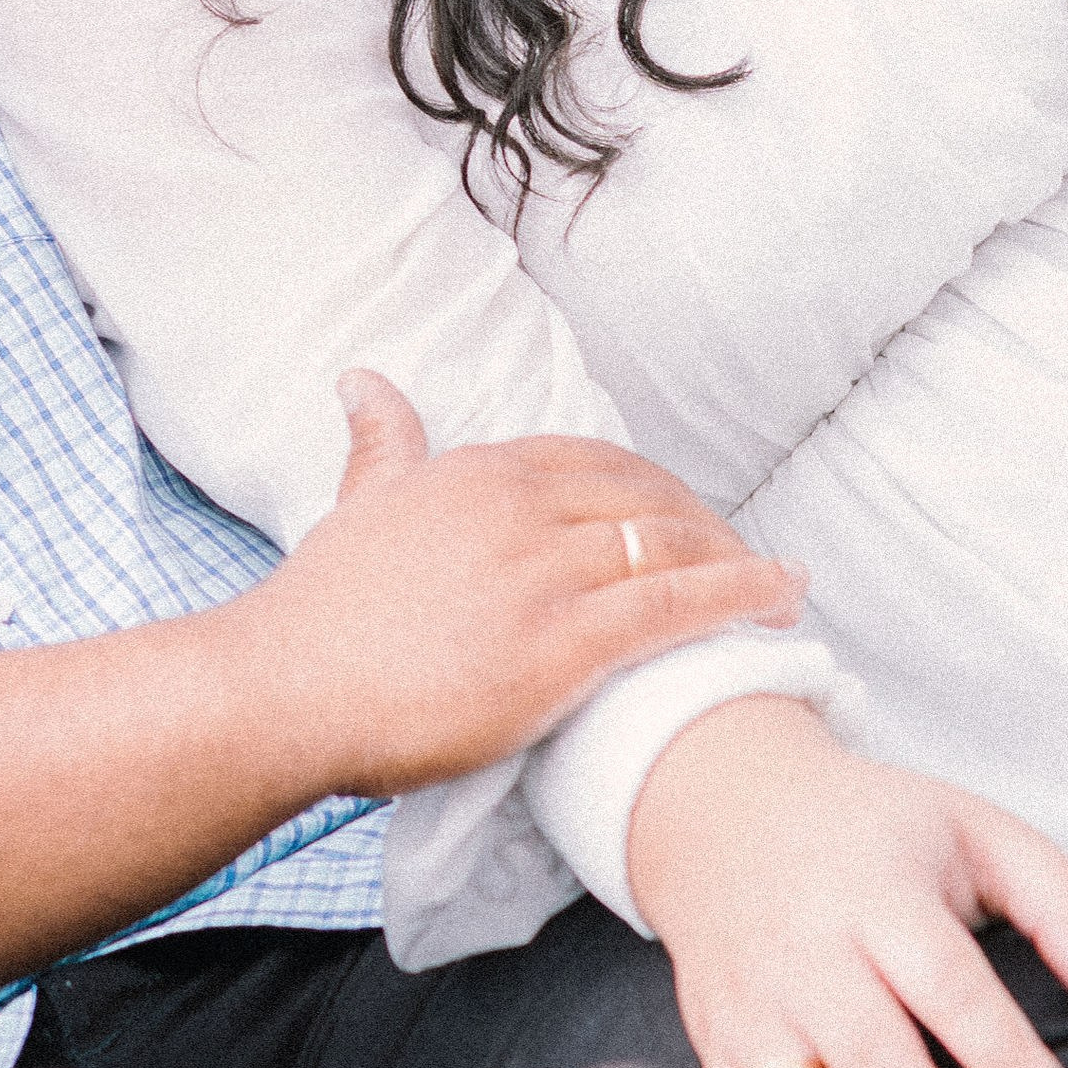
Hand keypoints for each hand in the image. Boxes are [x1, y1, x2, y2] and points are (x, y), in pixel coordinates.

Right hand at [239, 372, 807, 795]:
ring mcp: (544, 575)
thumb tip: (363, 378)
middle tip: (744, 558)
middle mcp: (520, 508)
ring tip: (780, 588)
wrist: (285, 689)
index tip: (686, 514)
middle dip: (706, 523)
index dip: (654, 487)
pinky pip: (674, 608)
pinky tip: (782, 602)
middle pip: (647, 496)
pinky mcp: (562, 647)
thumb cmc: (320, 611)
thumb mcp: (358, 503)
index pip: (596, 460)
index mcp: (479, 472)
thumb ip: (381, 440)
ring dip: (738, 561)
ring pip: (670, 546)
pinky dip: (740, 597)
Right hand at [627, 698, 1067, 1067]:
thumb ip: (1057, 900)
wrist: (717, 805)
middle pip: (868, 1054)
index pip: (947, 983)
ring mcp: (756, 1009)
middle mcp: (808, 956)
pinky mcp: (717, 1049)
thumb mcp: (968, 826)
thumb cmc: (862, 827)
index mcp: (877, 896)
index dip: (1004, 1057)